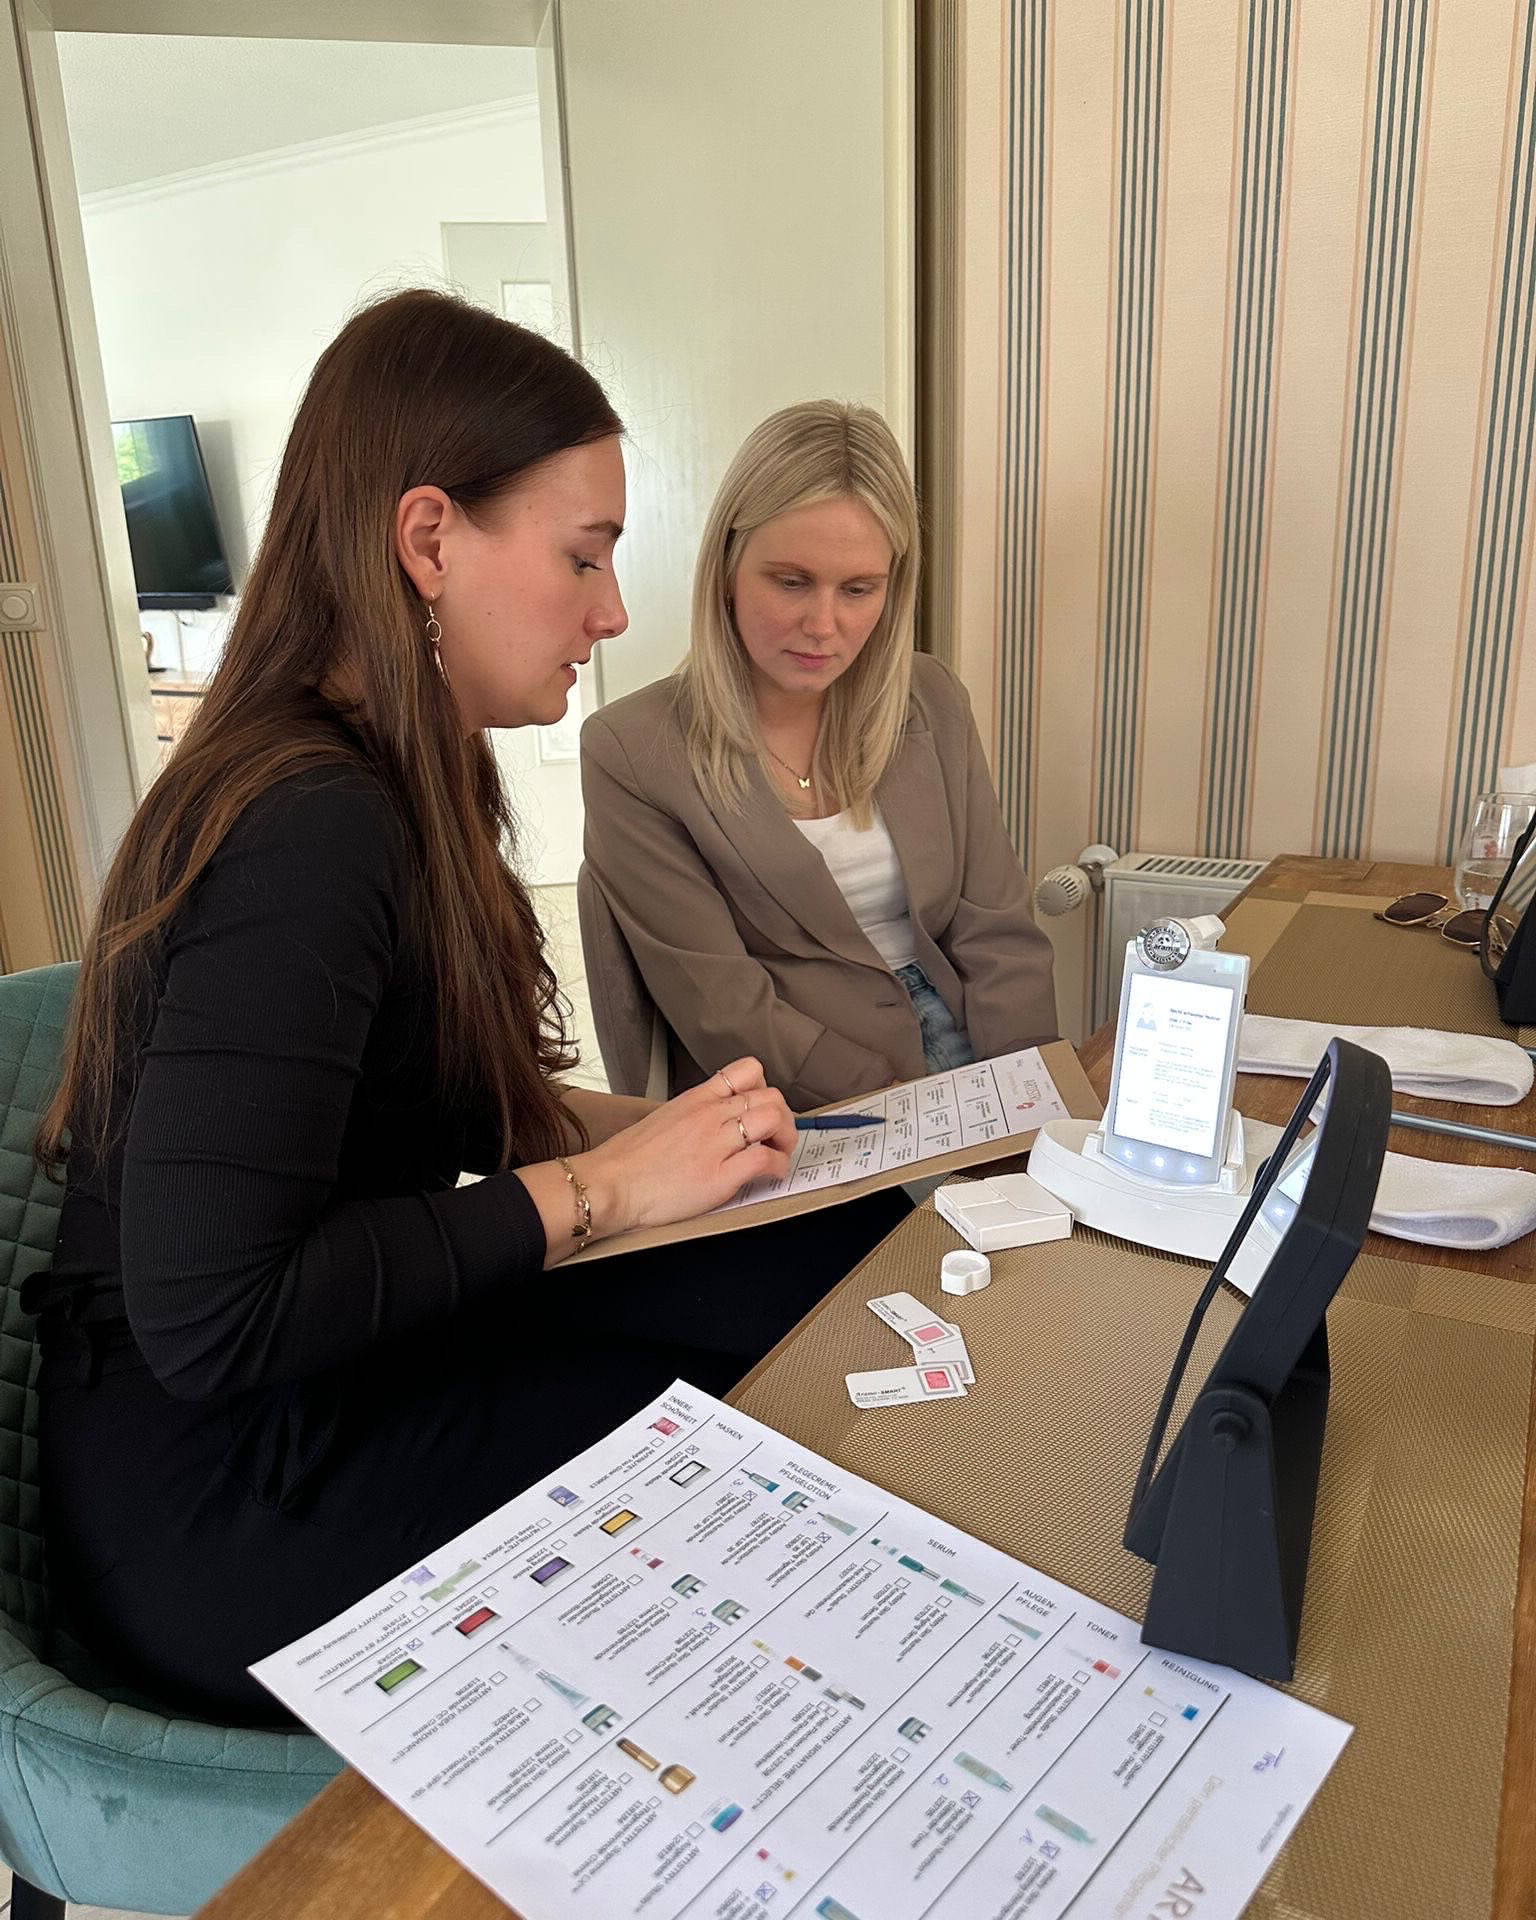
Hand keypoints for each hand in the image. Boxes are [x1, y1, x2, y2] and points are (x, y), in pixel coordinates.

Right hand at [575, 1057, 794, 1234]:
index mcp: (696, 1099)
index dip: (765, 1089)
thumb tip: (714, 1124)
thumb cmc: (628, 1160)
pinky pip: (766, 1159)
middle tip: (777, 1138)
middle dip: (783, 1118)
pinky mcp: (720, 1175)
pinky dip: (777, 1166)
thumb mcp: (663, 1119)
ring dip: (786, 1138)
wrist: (609, 1184)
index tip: (762, 1110)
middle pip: (771, 1096)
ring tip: (777, 1154)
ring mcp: (716, 1143)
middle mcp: (710, 1114)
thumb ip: (693, 1116)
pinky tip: (769, 1174)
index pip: (747, 1071)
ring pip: (774, 1119)